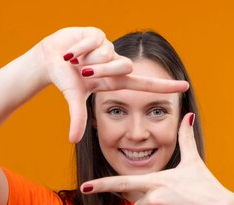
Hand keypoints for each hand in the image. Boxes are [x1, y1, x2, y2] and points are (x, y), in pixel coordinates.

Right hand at [39, 27, 189, 142]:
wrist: (49, 58)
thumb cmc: (65, 79)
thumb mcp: (74, 99)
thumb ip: (77, 118)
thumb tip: (73, 141)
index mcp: (115, 81)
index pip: (146, 84)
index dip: (165, 86)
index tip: (185, 86)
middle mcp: (116, 64)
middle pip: (124, 66)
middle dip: (101, 69)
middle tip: (82, 71)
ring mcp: (109, 49)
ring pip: (107, 54)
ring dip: (87, 58)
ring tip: (74, 61)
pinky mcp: (99, 34)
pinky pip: (93, 40)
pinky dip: (78, 48)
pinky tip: (71, 50)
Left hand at [80, 113, 233, 204]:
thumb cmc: (207, 186)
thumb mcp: (194, 162)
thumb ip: (186, 139)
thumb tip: (188, 115)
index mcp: (156, 180)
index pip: (122, 182)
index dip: (100, 185)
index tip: (84, 187)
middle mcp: (154, 198)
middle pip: (138, 204)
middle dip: (152, 203)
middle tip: (175, 199)